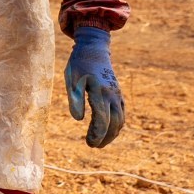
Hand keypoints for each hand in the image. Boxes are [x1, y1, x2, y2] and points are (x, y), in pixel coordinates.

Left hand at [65, 27, 125, 147]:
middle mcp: (112, 95)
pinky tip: (109, 130)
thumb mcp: (72, 79)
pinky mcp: (118, 93)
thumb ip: (75, 99)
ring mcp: (117, 94)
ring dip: (113, 133)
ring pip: (120, 119)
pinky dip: (117, 124)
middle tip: (93, 145)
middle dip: (105, 137)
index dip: (97, 134)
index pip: (102, 120)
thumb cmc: (79, 63)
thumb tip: (79, 119)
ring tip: (100, 142)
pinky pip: (122, 112)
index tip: (89, 143)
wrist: (94, 48)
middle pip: (114, 123)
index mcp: (100, 92)